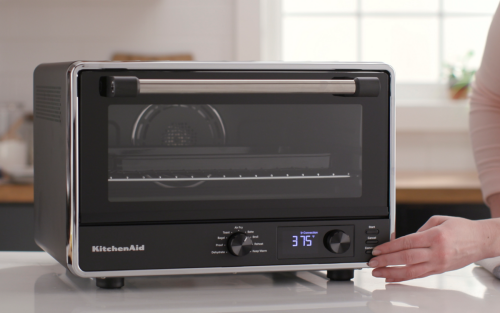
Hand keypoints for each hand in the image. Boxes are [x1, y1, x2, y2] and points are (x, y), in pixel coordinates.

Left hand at [368, 215, 494, 281]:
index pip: (407, 243)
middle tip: (372, 262)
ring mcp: (438, 263)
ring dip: (392, 273)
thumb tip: (404, 239)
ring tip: (378, 273)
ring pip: (411, 271)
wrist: (482, 241)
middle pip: (406, 258)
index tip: (378, 250)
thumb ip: (420, 229)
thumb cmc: (461, 228)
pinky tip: (392, 278)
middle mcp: (437, 252)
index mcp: (435, 236)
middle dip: (386, 261)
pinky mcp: (439, 270)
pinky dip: (404, 278)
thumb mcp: (439, 220)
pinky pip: (419, 275)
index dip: (390, 247)